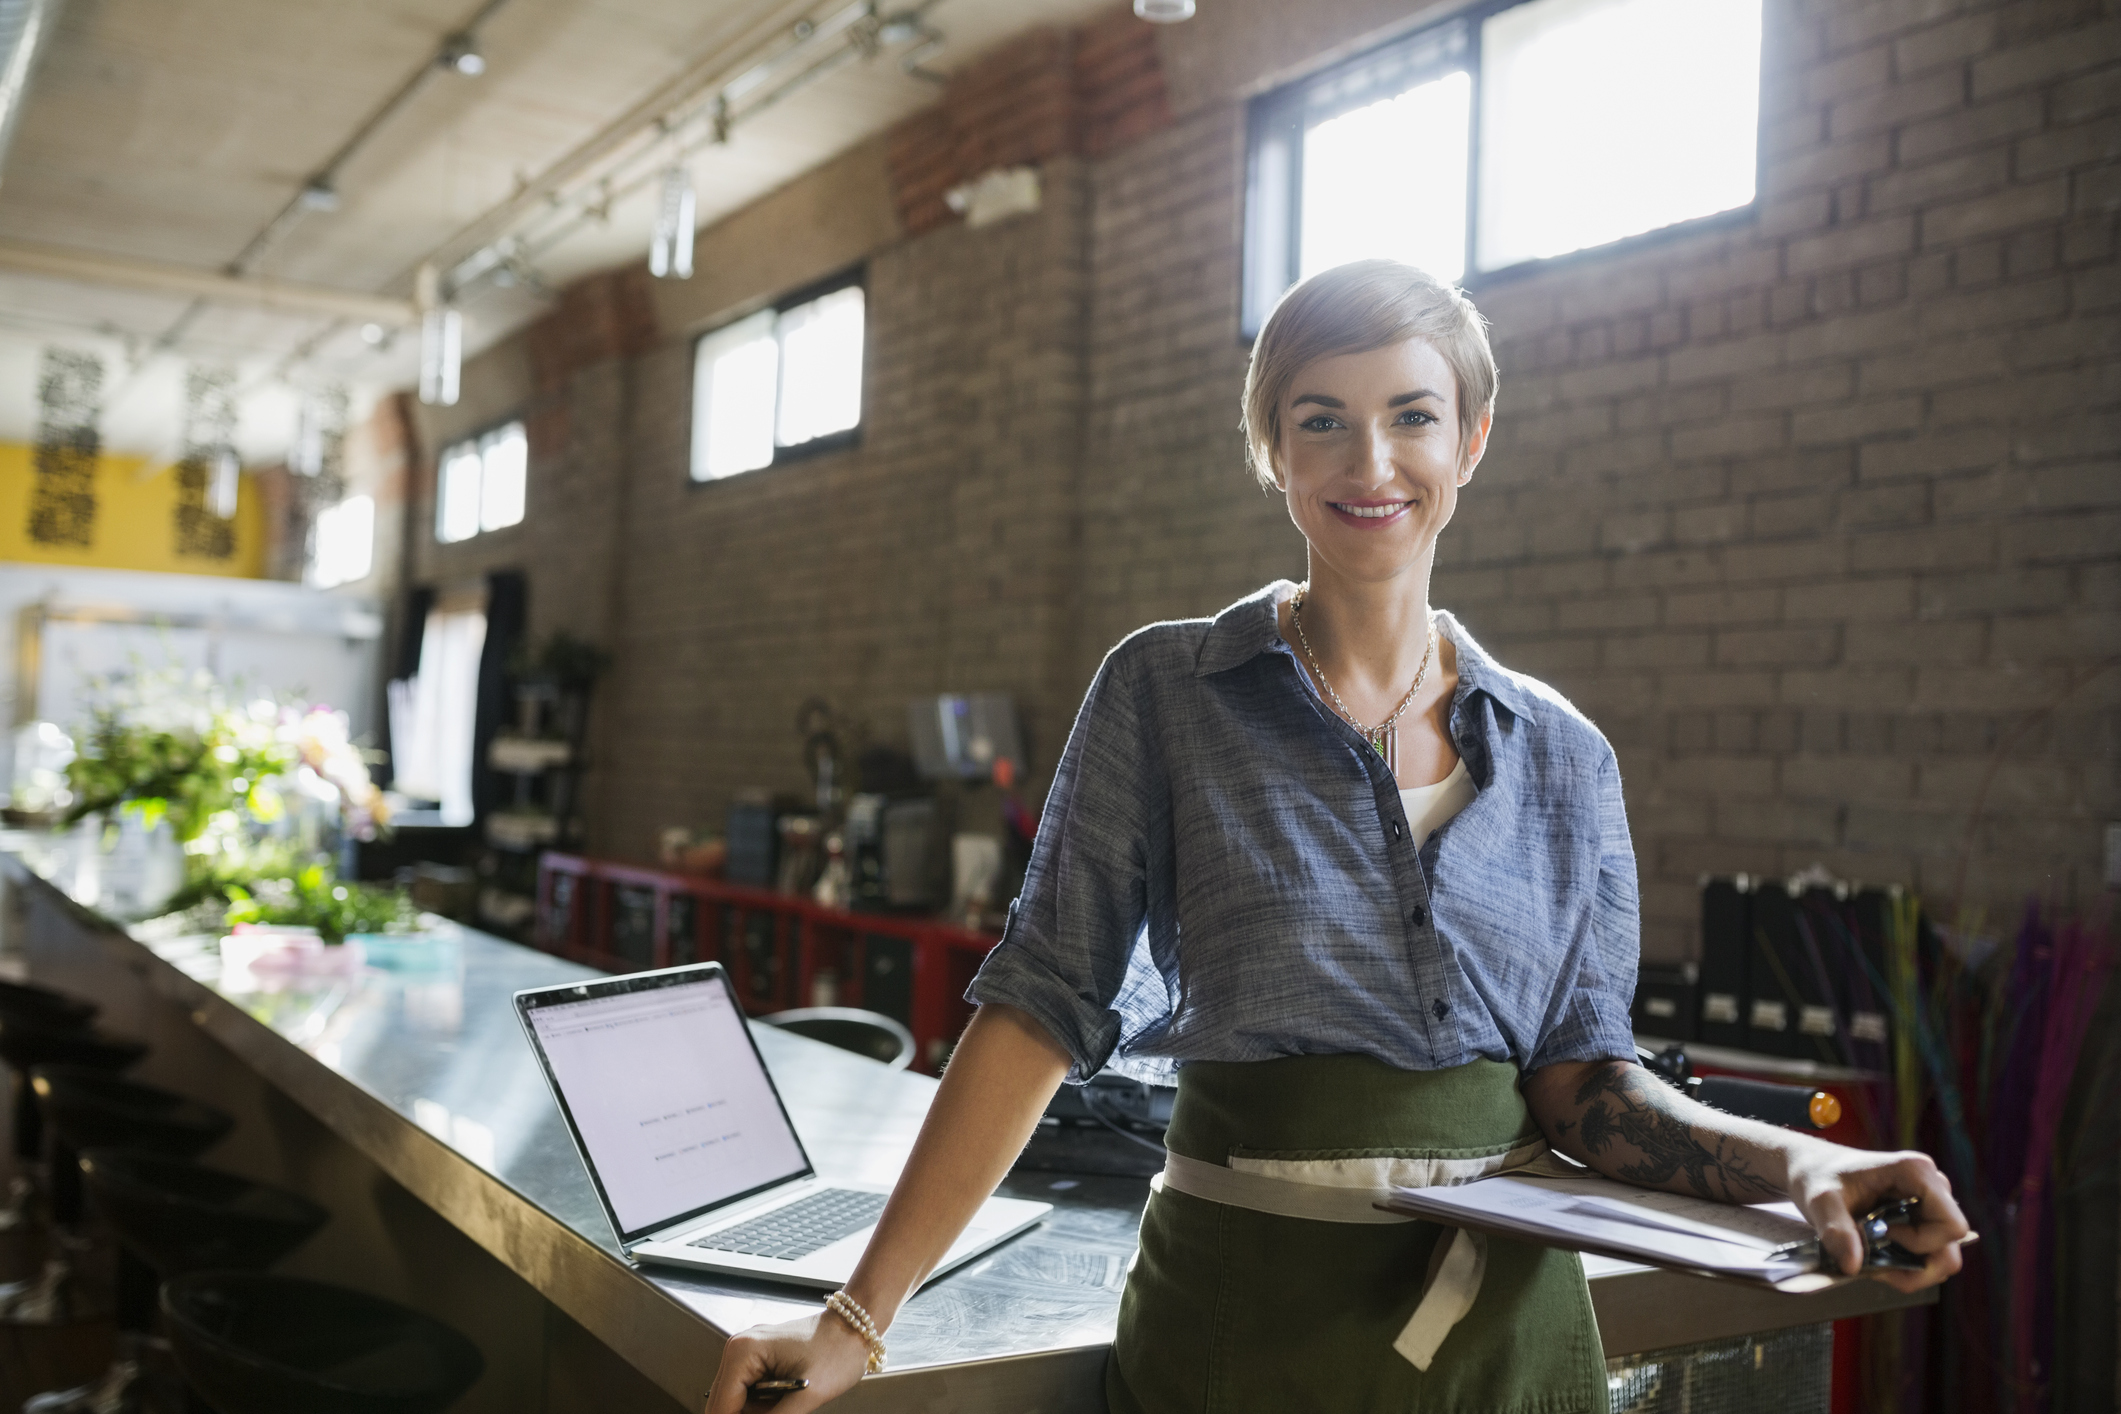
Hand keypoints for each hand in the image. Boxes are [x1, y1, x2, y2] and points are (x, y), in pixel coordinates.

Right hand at [703, 1308, 871, 1413]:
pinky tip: (786, 1397)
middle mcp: (739, 1348)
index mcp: (744, 1352)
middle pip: (724, 1403)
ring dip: (758, 1411)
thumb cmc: (838, 1350)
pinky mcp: (758, 1358)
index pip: (722, 1406)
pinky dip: (764, 1403)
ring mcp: (747, 1352)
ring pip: (736, 1400)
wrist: (854, 1327)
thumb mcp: (807, 1395)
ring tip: (789, 1400)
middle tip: (783, 1409)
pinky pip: (749, 1392)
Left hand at [1782, 1145, 1970, 1293]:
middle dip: (1917, 1263)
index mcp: (1917, 1172)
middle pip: (1951, 1244)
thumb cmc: (1818, 1176)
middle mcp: (1932, 1187)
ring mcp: (1930, 1203)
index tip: (1884, 1234)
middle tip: (1876, 1260)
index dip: (1921, 1241)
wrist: (1811, 1167)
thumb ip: (1835, 1230)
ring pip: (1944, 1254)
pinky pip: (1930, 1253)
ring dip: (1913, 1269)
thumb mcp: (1820, 1201)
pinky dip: (1909, 1264)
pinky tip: (1879, 1258)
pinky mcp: (1922, 1217)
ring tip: (1877, 1263)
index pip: (1951, 1225)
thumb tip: (1853, 1266)